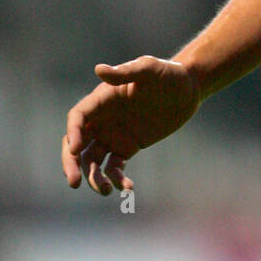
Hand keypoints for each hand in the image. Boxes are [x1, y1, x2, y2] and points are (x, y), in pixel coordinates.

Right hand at [62, 56, 202, 195]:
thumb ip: (126, 72)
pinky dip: (117, 179)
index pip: (78, 117)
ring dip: (94, 177)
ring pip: (92, 160)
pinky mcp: (127, 147)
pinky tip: (128, 188)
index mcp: (103, 98)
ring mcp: (113, 134)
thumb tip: (99, 70)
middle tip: (74, 182)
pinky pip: (115, 166)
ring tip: (107, 191)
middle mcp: (102, 118)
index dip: (73, 133)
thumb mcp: (150, 69)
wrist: (188, 90)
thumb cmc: (169, 74)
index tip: (75, 150)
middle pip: (76, 142)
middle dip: (71, 163)